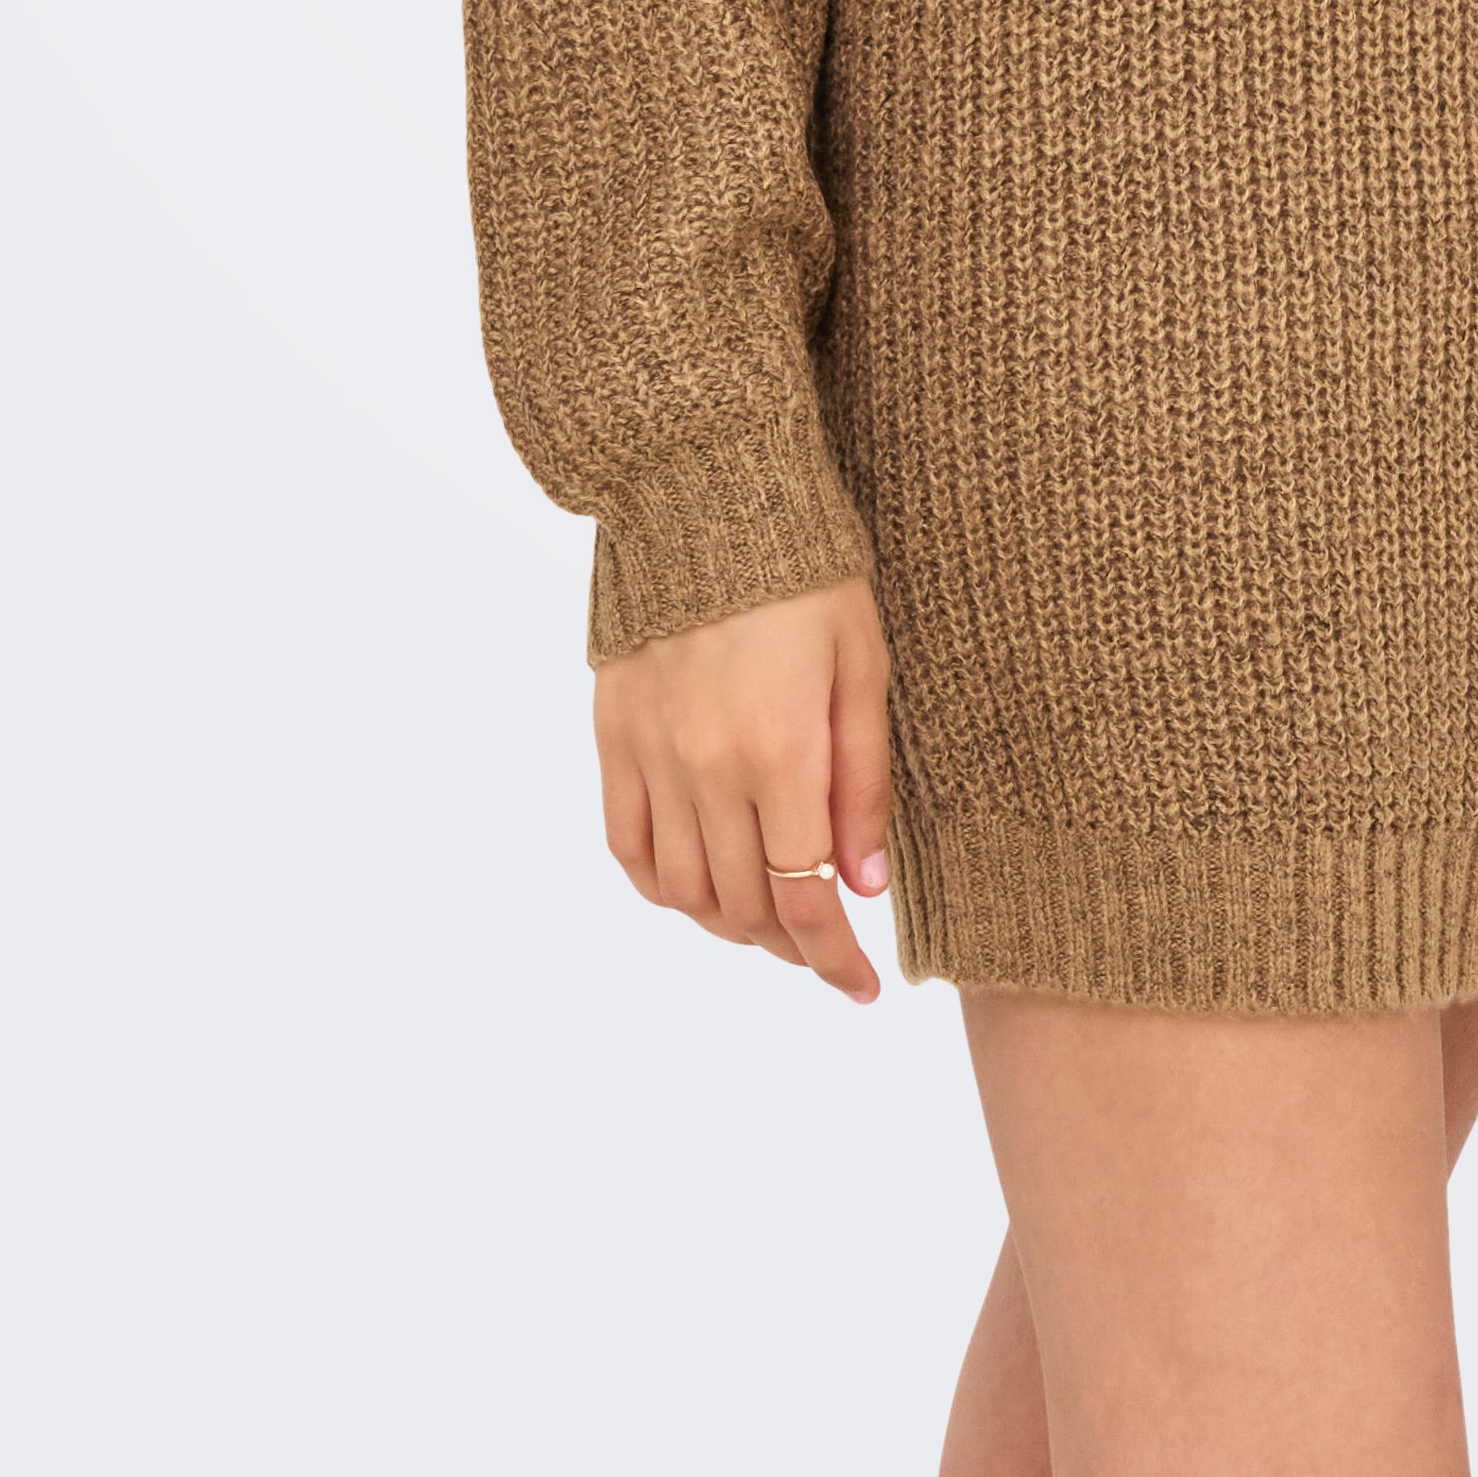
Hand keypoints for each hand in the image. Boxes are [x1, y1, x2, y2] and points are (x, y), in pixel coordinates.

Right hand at [593, 573, 894, 1000]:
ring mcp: (651, 754)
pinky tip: (696, 889)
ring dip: (729, 926)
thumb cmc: (807, 569)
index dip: (834, 959)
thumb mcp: (864, 664)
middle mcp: (707, 767)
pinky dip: (661, 887)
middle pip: (743, 906)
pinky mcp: (613, 735)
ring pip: (683, 891)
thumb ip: (864, 782)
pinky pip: (626, 845)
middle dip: (792, 946)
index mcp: (780, 751)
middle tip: (826, 951)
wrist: (705, 488)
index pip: (803, 897)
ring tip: (771, 923)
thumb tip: (862, 886)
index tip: (859, 987)